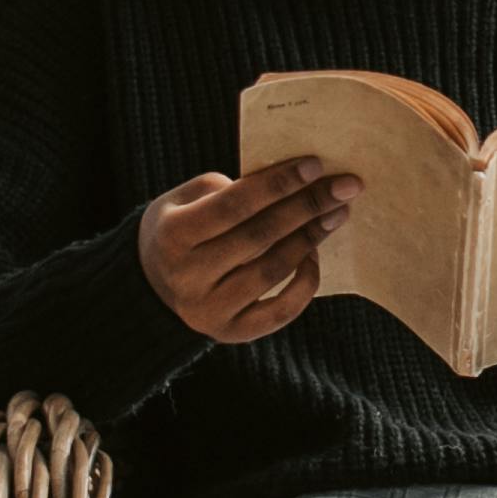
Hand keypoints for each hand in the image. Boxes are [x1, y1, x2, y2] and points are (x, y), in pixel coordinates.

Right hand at [138, 157, 357, 344]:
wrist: (150, 285)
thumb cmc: (180, 229)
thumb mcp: (184, 199)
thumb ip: (228, 190)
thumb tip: (291, 186)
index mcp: (173, 234)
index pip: (235, 204)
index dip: (278, 183)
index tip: (316, 165)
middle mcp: (188, 276)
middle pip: (259, 236)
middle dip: (307, 207)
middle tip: (346, 187)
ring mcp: (208, 309)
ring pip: (272, 271)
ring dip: (310, 239)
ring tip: (335, 214)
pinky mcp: (229, 332)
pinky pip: (279, 312)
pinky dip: (304, 284)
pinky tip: (314, 256)